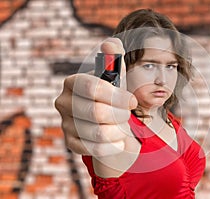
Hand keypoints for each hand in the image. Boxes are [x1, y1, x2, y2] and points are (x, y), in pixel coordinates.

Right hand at [55, 38, 137, 156]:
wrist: (109, 122)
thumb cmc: (113, 96)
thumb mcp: (116, 77)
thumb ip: (115, 58)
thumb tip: (110, 44)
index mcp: (73, 82)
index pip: (91, 87)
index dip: (116, 96)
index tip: (132, 102)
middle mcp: (64, 102)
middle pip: (95, 112)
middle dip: (120, 115)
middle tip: (128, 115)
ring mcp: (65, 124)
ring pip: (96, 132)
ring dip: (118, 131)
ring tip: (124, 128)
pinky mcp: (71, 143)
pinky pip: (92, 149)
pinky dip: (112, 146)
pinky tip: (119, 141)